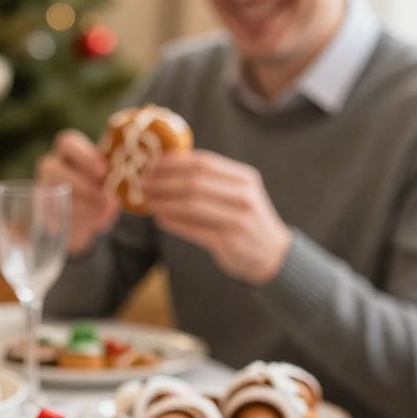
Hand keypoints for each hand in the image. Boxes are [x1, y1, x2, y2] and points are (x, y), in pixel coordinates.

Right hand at [36, 129, 119, 255]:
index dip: (85, 155)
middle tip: (105, 199)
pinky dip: (78, 224)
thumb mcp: (108, 182)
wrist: (85, 216)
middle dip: (82, 186)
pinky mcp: (44, 216)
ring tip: (105, 214)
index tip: (103, 170)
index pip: (67, 143)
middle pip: (54, 170)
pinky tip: (94, 225)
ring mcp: (44, 191)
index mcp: (68, 152)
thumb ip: (111, 184)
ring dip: (84, 208)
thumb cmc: (100, 189)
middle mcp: (51, 168)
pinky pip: (56, 220)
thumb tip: (112, 203)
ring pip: (56, 197)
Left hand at [141, 150, 292, 284]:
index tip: (153, 164)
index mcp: (244, 178)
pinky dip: (173, 222)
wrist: (272, 254)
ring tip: (148, 202)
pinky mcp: (229, 242)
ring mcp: (237, 220)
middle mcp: (243, 196)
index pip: (204, 162)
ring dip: (164, 202)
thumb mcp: (239, 193)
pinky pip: (194, 229)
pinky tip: (160, 218)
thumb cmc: (247, 220)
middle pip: (195, 182)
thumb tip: (169, 168)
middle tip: (144, 184)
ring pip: (192, 205)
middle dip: (165, 182)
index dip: (175, 162)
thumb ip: (213, 180)